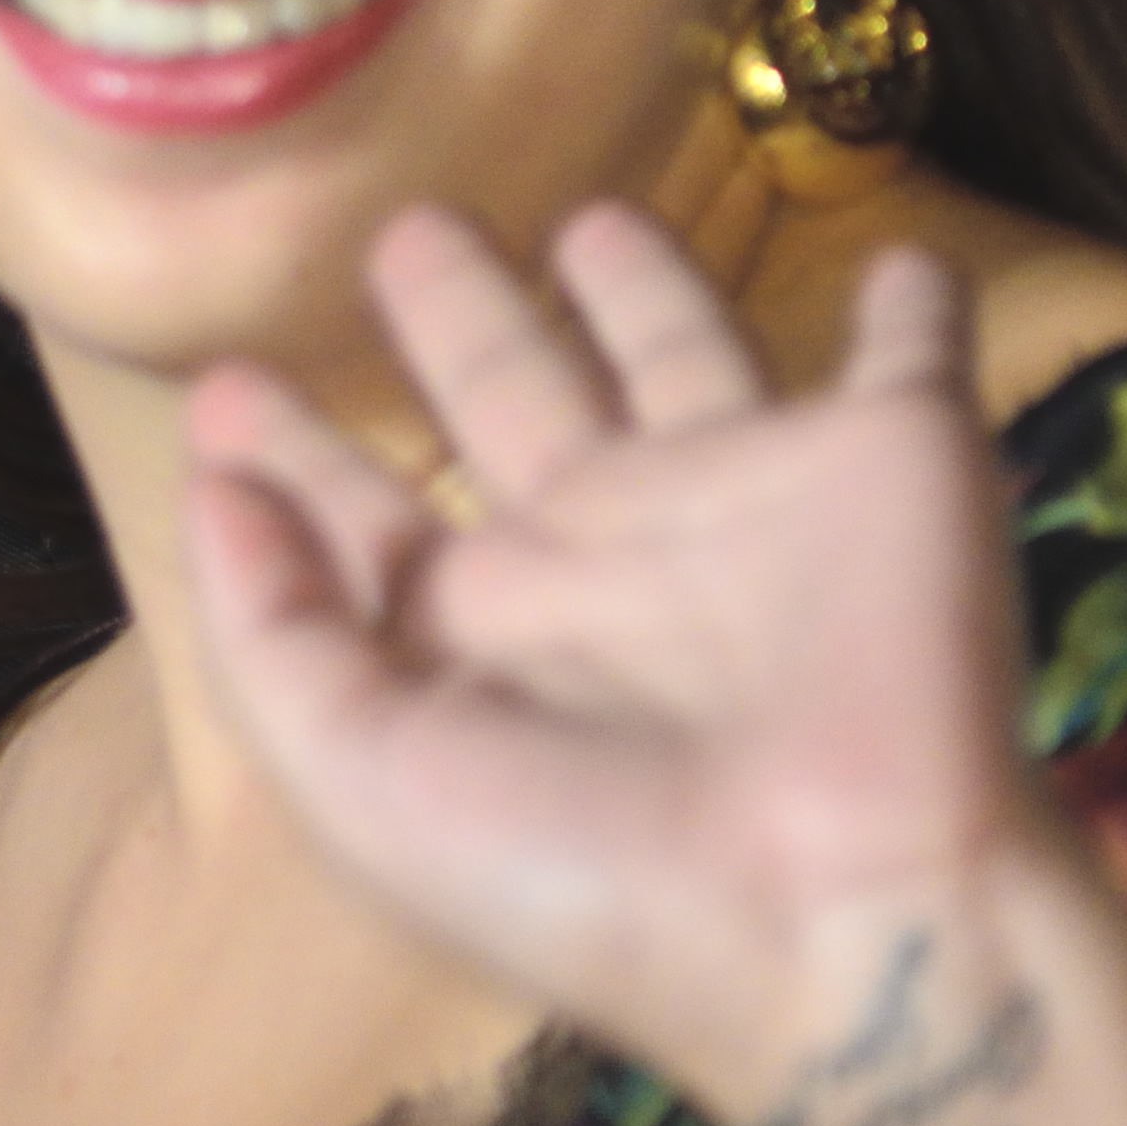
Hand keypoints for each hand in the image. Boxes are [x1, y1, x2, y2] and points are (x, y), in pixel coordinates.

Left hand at [183, 203, 1057, 1125]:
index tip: (222, 385)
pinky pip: (912, 362)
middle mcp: (606, 557)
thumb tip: (211, 486)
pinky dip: (915, 313)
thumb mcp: (363, 774)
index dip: (293, 460)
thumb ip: (273, 630)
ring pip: (684, 356)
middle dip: (458, 320)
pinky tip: (905, 261)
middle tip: (403, 230)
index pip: (368, 524)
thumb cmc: (584, 869)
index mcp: (483, 634)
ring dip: (647, 286)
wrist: (845, 913)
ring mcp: (751, 506)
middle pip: (514, 401)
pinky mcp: (898, 462)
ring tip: (589, 211)